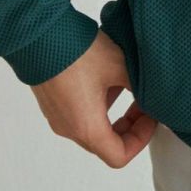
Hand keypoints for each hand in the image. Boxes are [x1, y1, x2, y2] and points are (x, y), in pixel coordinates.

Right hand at [30, 28, 157, 166]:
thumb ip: (139, 86)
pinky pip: (78, 114)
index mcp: (87, 128)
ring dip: (113, 113)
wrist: (38, 34)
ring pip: (92, 127)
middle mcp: (69, 129)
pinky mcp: (51, 103)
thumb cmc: (77, 53)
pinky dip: (97, 105)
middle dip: (129, 126)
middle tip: (142, 103)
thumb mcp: (119, 66)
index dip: (141, 140)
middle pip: (106, 144)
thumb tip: (152, 93)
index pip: (118, 156)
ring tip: (125, 85)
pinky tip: (104, 78)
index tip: (150, 116)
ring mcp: (58, 117)